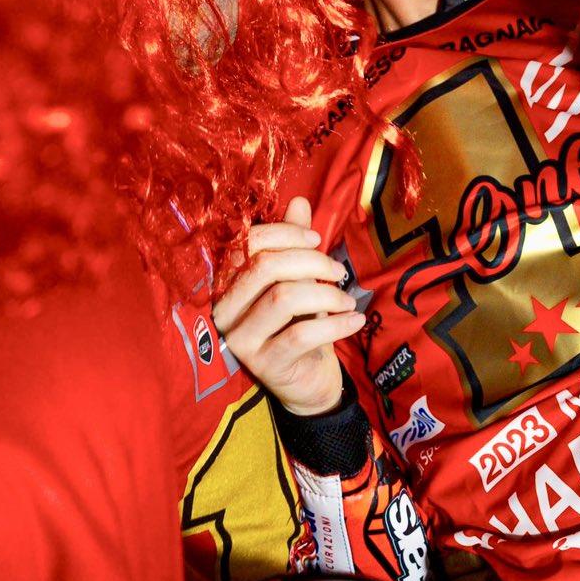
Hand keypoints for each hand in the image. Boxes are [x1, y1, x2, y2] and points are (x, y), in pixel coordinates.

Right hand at [210, 197, 363, 417]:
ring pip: (282, 298)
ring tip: (347, 300)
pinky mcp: (262, 364)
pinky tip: (355, 320)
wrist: (308, 379)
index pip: (248, 243)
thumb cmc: (300, 324)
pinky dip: (336, 324)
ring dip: (325, 294)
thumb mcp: (300, 279)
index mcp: (228, 282)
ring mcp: (240, 339)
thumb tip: (298, 200)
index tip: (318, 240)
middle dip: (310, 262)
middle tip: (338, 272)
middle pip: (264, 267)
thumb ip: (295, 244)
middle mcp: (224, 309)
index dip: (286, 234)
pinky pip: (301, 334)